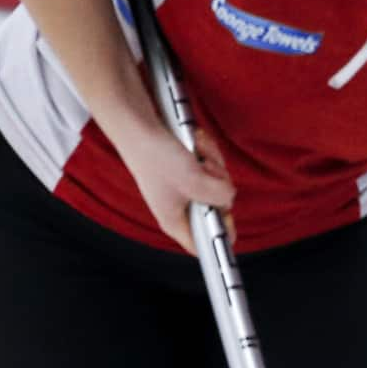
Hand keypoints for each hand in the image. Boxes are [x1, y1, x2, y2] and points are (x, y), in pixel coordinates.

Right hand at [116, 119, 235, 252]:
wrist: (137, 122)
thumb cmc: (156, 155)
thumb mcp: (195, 180)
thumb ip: (221, 195)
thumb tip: (229, 196)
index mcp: (175, 221)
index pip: (203, 245)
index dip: (220, 235)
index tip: (227, 215)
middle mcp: (179, 206)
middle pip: (217, 207)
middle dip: (218, 184)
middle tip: (205, 169)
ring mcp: (184, 187)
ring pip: (217, 183)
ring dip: (213, 162)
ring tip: (197, 152)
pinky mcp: (186, 169)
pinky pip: (209, 165)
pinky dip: (207, 152)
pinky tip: (197, 142)